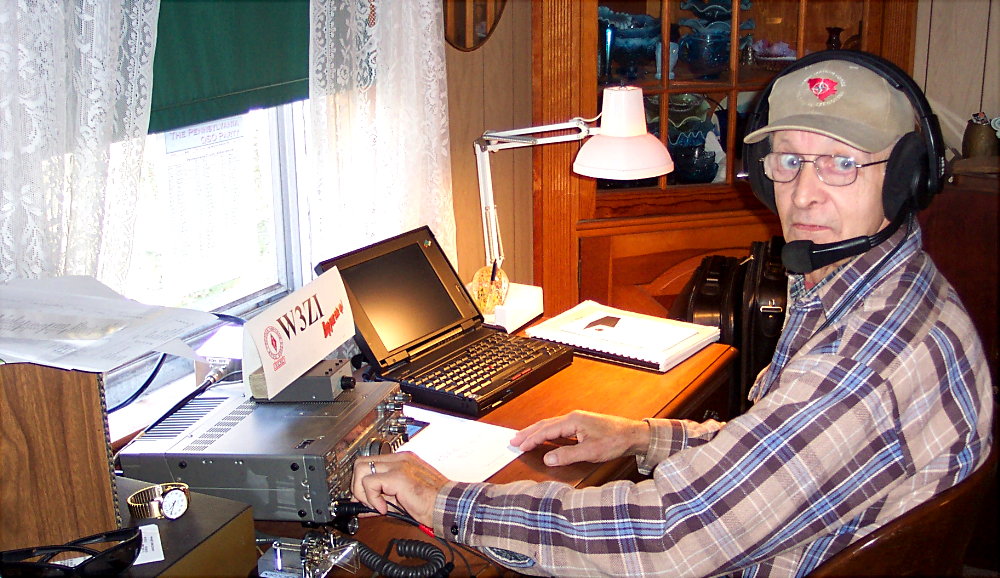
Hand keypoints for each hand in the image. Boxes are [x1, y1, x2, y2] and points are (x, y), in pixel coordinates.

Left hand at [351, 452, 448, 527]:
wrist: (447, 506)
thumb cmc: (433, 503)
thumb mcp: (401, 499)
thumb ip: (383, 498)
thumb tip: (364, 507)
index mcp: (402, 461)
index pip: (370, 463)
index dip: (361, 483)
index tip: (362, 499)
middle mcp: (399, 459)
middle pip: (361, 463)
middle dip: (357, 486)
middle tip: (365, 503)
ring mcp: (398, 465)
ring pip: (361, 469)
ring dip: (362, 492)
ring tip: (376, 505)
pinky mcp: (398, 476)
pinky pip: (370, 483)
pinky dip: (371, 499)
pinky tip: (384, 508)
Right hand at [510, 410, 649, 466]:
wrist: (633, 434)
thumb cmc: (615, 441)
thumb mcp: (591, 451)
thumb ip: (567, 455)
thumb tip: (547, 458)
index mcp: (573, 421)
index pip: (546, 431)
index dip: (531, 439)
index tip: (519, 446)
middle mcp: (573, 417)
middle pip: (545, 425)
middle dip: (528, 433)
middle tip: (513, 441)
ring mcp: (577, 419)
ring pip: (551, 425)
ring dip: (536, 432)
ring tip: (523, 438)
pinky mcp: (581, 424)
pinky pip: (558, 427)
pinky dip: (547, 432)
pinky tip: (544, 437)